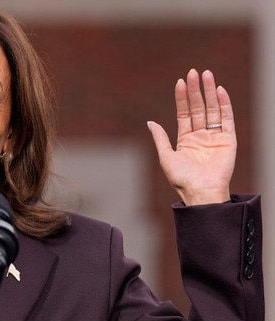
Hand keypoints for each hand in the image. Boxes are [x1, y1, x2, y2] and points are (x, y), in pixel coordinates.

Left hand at [148, 69, 234, 205]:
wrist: (200, 191)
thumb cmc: (181, 179)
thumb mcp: (166, 157)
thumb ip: (161, 139)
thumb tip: (150, 122)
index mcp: (185, 140)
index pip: (184, 113)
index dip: (182, 98)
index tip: (180, 82)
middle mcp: (200, 136)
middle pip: (198, 108)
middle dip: (196, 90)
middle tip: (194, 72)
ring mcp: (214, 137)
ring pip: (212, 109)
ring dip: (210, 92)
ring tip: (206, 75)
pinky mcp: (228, 139)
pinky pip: (227, 118)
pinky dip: (224, 104)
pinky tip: (220, 91)